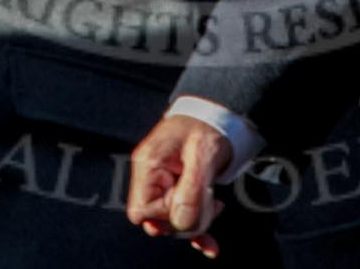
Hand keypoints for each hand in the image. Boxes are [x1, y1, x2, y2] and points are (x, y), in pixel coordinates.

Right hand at [126, 115, 233, 257]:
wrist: (217, 114)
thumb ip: (191, 189)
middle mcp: (149, 177)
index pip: (142, 210)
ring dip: (196, 225)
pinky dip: (195, 231)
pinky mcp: (175, 191)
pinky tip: (209, 245)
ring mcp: (161, 185)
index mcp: (148, 164)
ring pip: (171, 222)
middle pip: (157, 220)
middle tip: (211, 202)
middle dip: (186, 219)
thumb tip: (180, 223)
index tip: (191, 198)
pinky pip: (179, 219)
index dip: (167, 214)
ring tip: (216, 206)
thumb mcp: (203, 154)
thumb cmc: (207, 127)